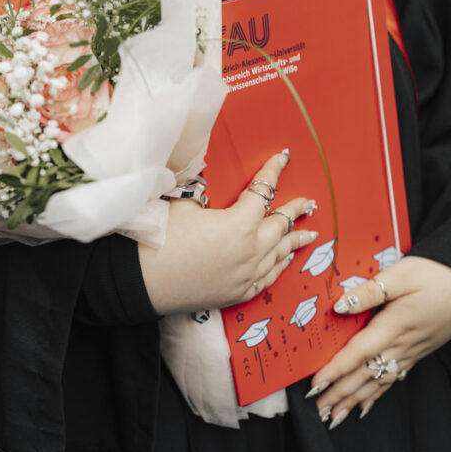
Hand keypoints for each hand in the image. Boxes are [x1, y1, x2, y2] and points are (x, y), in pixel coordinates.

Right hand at [139, 150, 319, 314]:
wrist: (141, 281)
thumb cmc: (159, 240)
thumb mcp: (182, 206)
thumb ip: (203, 195)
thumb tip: (209, 190)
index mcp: (239, 224)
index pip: (262, 192)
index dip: (272, 172)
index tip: (282, 158)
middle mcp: (251, 250)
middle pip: (280, 225)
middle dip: (294, 210)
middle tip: (306, 203)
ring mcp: (247, 274)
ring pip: (280, 253)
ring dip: (294, 240)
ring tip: (309, 233)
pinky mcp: (238, 293)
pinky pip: (268, 277)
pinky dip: (279, 265)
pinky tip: (285, 260)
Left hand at [307, 256, 450, 428]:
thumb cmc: (437, 275)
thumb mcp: (401, 274)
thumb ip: (369, 291)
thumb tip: (339, 305)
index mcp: (395, 324)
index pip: (359, 352)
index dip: (336, 369)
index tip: (316, 384)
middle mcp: (402, 344)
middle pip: (365, 374)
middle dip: (340, 393)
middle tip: (318, 409)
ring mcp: (411, 351)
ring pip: (378, 381)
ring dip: (354, 399)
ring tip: (335, 415)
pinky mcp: (417, 352)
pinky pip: (393, 379)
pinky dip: (376, 394)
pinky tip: (364, 406)